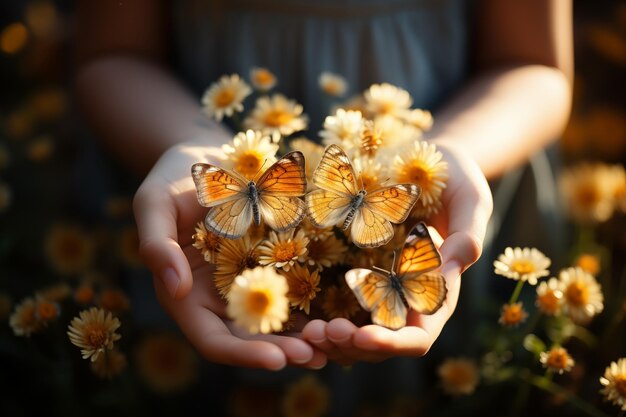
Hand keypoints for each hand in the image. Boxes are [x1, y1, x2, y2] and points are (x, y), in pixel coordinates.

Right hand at [133, 141, 325, 369]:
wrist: (204, 159)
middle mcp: (219, 299)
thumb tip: (175, 290)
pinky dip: (316, 304)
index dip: (244, 353)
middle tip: (317, 355)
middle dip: (283, 350)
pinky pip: (296, 290)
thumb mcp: (154, 204)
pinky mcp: (272, 266)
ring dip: (306, 336)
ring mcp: (248, 284)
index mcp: (187, 297)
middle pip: (251, 339)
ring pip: (278, 322)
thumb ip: (157, 245)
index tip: (277, 359)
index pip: (213, 339)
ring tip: (338, 342)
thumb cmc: (172, 181)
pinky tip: (342, 309)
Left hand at [302, 141, 492, 363]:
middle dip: (351, 345)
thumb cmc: (452, 176)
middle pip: (381, 345)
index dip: (391, 342)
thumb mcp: (469, 195)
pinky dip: (321, 320)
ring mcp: (381, 291)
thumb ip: (469, 228)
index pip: (418, 336)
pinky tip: (300, 317)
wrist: (423, 162)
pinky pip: (338, 309)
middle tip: (318, 332)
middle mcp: (409, 300)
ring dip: (332, 340)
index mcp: (439, 292)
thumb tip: (458, 261)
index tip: (360, 335)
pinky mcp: (358, 276)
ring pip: (356, 336)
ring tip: (306, 331)